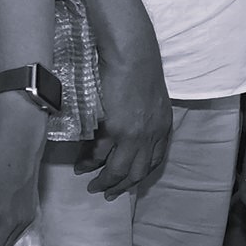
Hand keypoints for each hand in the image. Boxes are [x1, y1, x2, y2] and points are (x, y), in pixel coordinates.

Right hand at [84, 41, 171, 200]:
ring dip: (105, 182)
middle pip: (138, 171)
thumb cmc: (140, 66)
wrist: (132, 52)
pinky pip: (101, 155)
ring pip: (119, 170)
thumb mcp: (151, 97)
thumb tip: (129, 128)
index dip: (141, 174)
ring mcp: (135, 135)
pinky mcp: (116, 129)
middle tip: (110, 194)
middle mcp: (152, 135)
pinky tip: (82, 166)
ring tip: (93, 187)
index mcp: (163, 126)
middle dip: (123, 186)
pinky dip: (90, 163)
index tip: (130, 181)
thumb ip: (146, 116)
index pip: (155, 160)